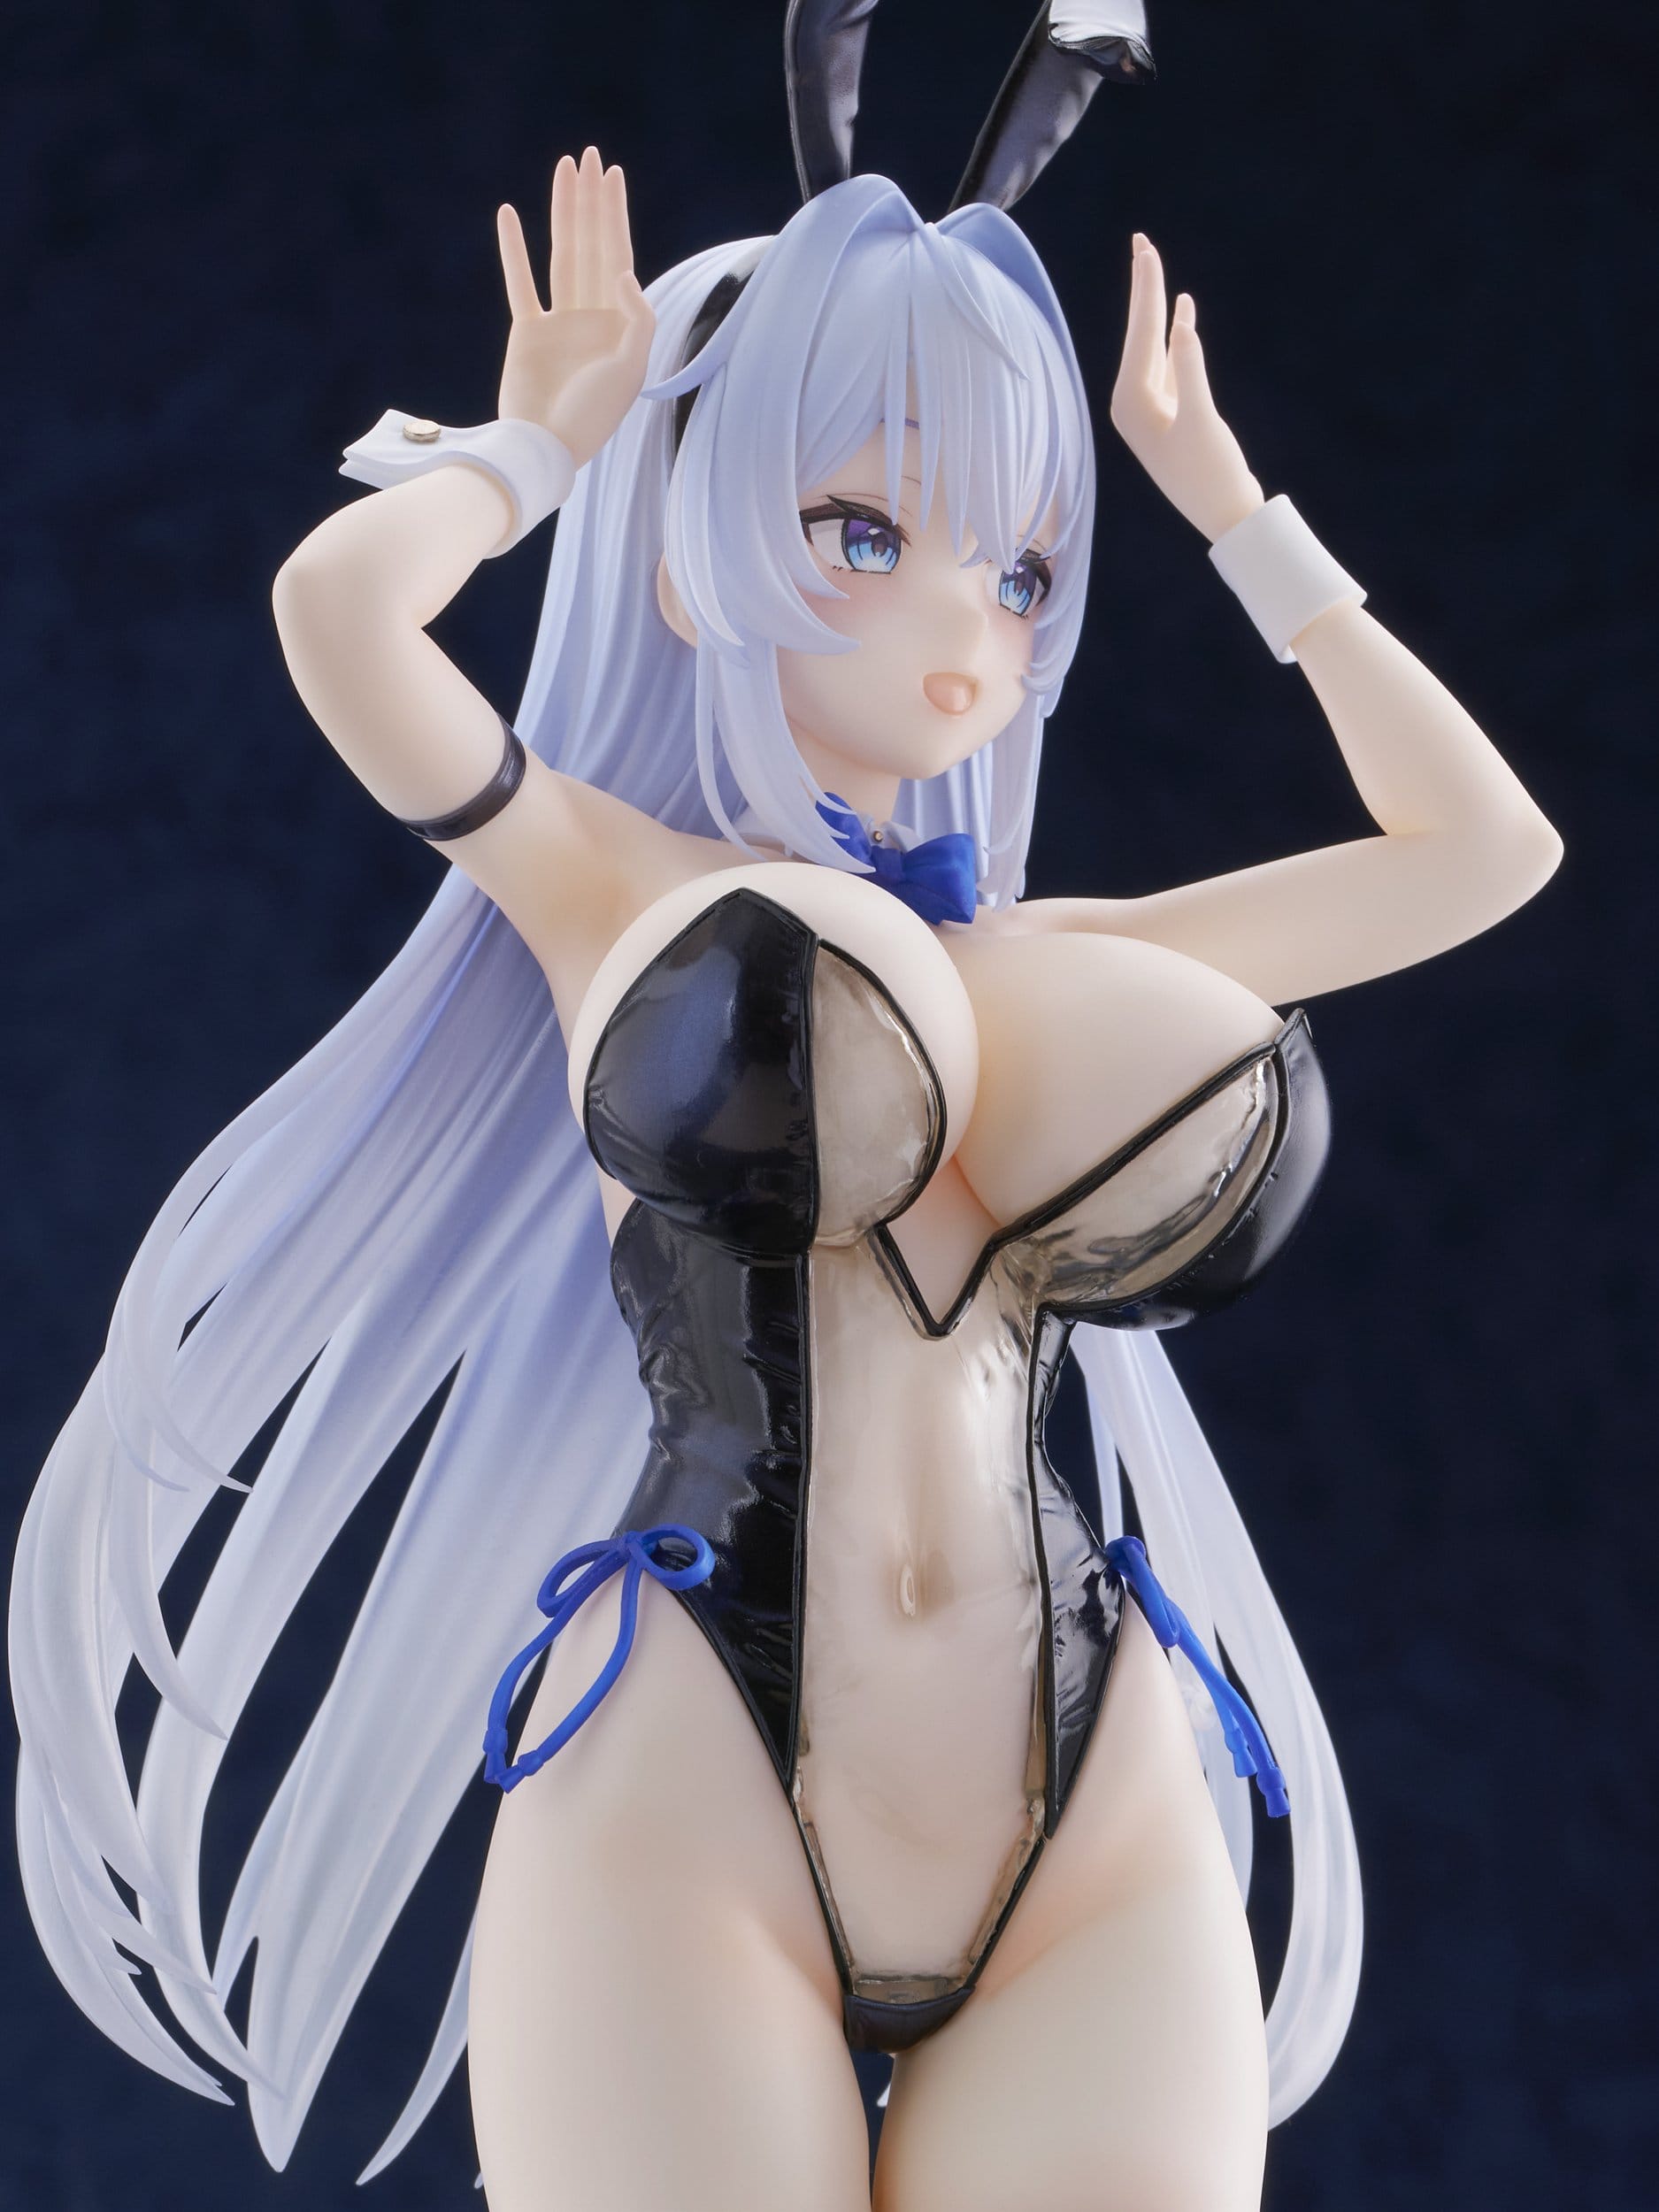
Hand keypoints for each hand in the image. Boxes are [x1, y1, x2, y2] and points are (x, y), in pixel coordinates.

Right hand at [495, 146, 654, 468]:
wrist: (546, 449)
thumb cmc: (591, 417)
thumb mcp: (629, 368)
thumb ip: (636, 317)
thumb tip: (622, 270)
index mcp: (622, 325)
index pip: (620, 256)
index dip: (615, 214)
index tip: (612, 174)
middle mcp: (593, 318)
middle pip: (592, 246)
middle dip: (591, 201)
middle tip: (588, 156)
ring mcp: (560, 323)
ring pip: (562, 255)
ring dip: (563, 212)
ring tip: (562, 170)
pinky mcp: (528, 332)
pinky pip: (520, 282)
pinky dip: (514, 250)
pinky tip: (509, 214)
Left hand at [1110, 235, 1263, 543]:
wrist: (1224, 515)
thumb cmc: (1211, 473)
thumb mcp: (1201, 418)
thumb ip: (1190, 369)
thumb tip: (1182, 324)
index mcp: (1131, 403)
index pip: (1139, 335)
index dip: (1145, 289)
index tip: (1146, 249)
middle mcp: (1132, 404)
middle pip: (1138, 334)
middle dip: (1144, 289)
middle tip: (1141, 242)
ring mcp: (1150, 409)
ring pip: (1152, 346)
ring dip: (1156, 308)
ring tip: (1154, 266)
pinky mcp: (1170, 415)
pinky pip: (1168, 363)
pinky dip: (1173, 337)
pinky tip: (1179, 315)